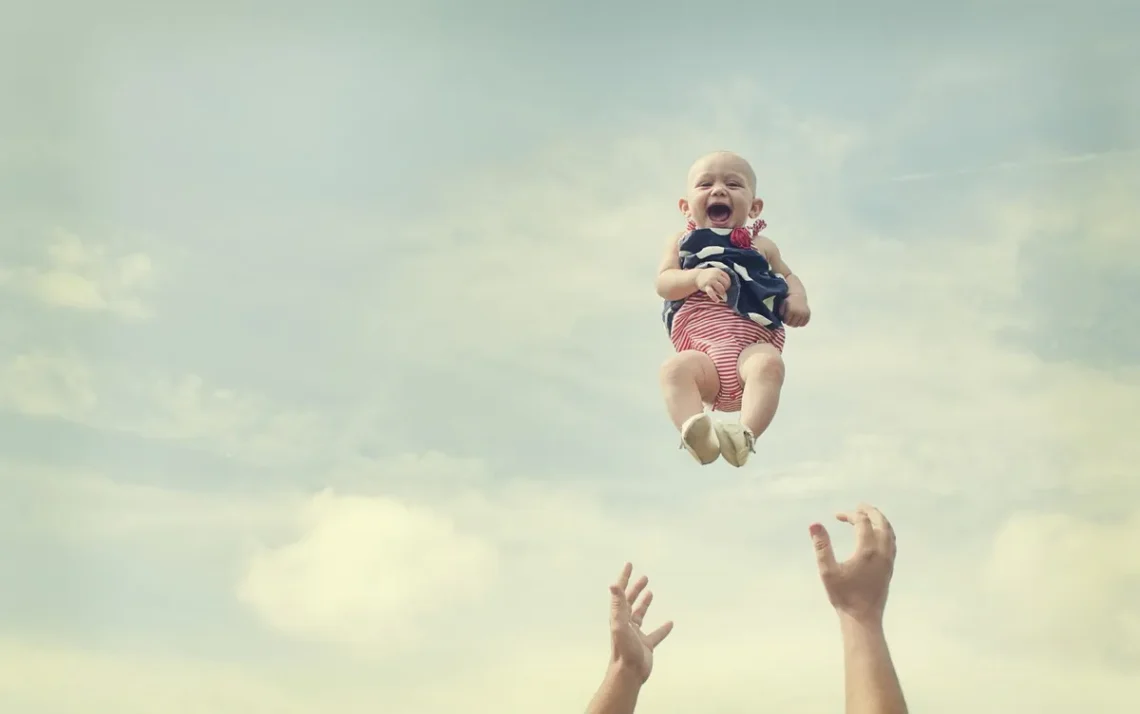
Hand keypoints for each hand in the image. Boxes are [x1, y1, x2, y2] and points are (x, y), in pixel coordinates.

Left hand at [606, 563, 673, 682]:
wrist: (628, 673)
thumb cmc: (624, 650)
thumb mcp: (620, 624)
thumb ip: (617, 605)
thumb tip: (613, 585)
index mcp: (619, 616)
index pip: (621, 593)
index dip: (624, 578)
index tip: (629, 565)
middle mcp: (626, 623)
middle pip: (630, 601)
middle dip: (635, 588)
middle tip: (644, 577)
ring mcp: (636, 634)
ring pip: (640, 615)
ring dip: (644, 603)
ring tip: (650, 592)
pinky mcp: (646, 645)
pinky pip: (656, 634)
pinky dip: (662, 628)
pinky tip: (670, 623)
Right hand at [694, 268, 729, 301]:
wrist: (696, 276)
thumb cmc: (708, 276)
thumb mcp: (715, 273)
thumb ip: (721, 278)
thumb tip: (727, 289)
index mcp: (718, 271)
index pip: (728, 279)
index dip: (727, 284)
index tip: (724, 286)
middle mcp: (715, 275)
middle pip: (726, 284)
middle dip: (725, 288)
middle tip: (721, 290)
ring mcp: (710, 280)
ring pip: (721, 288)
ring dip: (722, 292)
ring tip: (719, 294)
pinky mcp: (706, 286)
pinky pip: (711, 292)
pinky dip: (714, 297)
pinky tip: (717, 300)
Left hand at [781, 294, 810, 326]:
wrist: (798, 296)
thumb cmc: (789, 301)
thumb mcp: (783, 305)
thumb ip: (781, 313)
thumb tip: (783, 320)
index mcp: (791, 310)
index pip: (786, 321)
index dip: (785, 321)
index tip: (784, 318)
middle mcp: (798, 312)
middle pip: (792, 324)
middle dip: (789, 323)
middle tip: (789, 319)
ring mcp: (804, 314)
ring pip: (798, 325)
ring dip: (795, 324)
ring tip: (793, 319)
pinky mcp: (808, 315)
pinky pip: (804, 324)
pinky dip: (800, 323)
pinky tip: (798, 320)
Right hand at [809, 504, 896, 623]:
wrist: (863, 618)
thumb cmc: (843, 595)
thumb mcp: (827, 571)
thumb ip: (822, 546)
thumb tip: (815, 524)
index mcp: (867, 550)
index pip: (862, 522)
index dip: (850, 515)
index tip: (836, 516)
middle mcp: (881, 551)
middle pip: (881, 523)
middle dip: (870, 512)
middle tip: (858, 506)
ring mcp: (888, 560)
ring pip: (889, 532)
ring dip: (880, 520)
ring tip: (869, 515)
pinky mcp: (890, 567)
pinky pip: (891, 542)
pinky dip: (885, 531)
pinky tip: (877, 535)